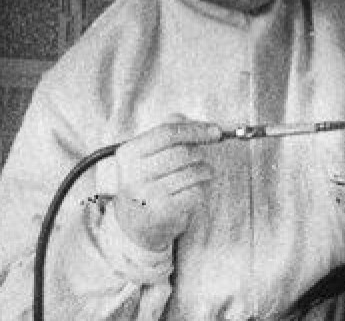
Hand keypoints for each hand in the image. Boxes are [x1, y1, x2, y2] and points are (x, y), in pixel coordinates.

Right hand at [111, 114, 221, 250]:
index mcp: (128, 153)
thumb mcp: (147, 153)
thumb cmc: (147, 180)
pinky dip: (203, 187)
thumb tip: (193, 122)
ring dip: (205, 170)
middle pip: (182, 152)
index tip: (215, 131)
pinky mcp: (164, 212)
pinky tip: (195, 188)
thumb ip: (167, 130)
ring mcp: (148, 195)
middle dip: (200, 151)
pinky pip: (197, 191)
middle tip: (203, 155)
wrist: (136, 223)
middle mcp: (134, 174)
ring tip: (201, 172)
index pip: (166, 133)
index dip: (195, 129)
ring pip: (193, 172)